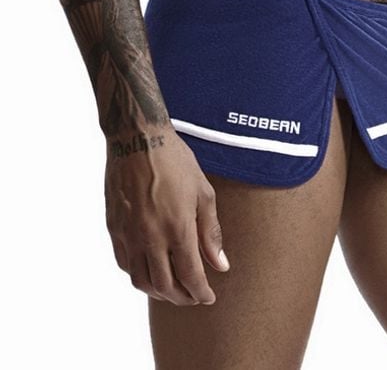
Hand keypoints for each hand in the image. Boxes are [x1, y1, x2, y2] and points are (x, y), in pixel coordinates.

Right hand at [104, 124, 229, 304]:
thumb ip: (211, 233)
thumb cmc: (176, 162)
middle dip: (182, 298)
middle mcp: (150, 237)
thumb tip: (220, 265)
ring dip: (159, 292)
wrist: (137, 140)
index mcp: (177, 228)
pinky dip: (139, 275)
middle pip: (164, 285)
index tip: (209, 297)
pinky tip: (150, 270)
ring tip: (173, 289)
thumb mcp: (203, 193)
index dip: (200, 292)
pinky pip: (124, 264)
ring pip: (140, 281)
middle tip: (193, 297)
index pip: (190, 275)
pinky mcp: (113, 228)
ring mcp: (128, 234)